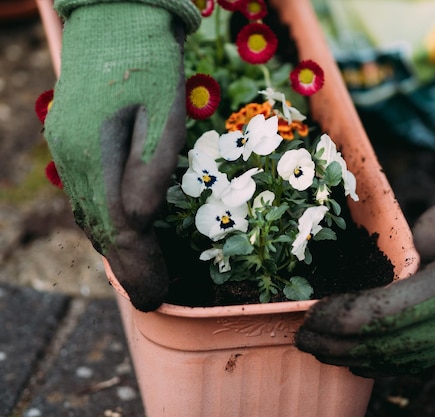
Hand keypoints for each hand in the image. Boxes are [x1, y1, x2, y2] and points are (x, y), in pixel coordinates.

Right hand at [45, 2, 199, 310]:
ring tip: (139, 274)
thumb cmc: (150, 63)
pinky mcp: (71, 139)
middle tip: (151, 295)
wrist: (116, 18)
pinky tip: (117, 231)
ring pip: (89, 212)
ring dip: (114, 247)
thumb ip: (150, 171)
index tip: (156, 296)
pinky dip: (103, 219)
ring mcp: (66, 148)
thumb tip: (139, 221)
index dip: (138, 266)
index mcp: (94, 156)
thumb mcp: (164, 115)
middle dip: (127, 265)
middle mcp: (72, 159)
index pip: (119, 228)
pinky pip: (86, 192)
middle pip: (100, 226)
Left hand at [296, 145, 434, 376]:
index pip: (390, 313)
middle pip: (389, 343)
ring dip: (358, 357)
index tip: (314, 315)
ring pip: (404, 356)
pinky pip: (422, 357)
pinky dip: (388, 363)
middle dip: (341, 344)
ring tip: (322, 353)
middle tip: (302, 339)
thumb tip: (413, 247)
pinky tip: (364, 362)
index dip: (347, 318)